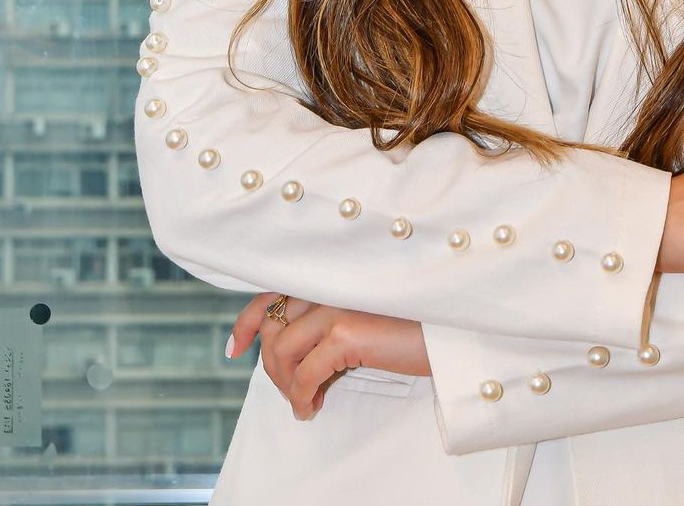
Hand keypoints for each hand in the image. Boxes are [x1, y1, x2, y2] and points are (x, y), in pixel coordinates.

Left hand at [227, 294, 431, 420]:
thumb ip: (328, 318)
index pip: (272, 293)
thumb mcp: (362, 314)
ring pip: (282, 352)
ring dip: (286, 385)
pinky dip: (301, 396)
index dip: (248, 321)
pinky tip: (311, 407)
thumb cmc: (411, 325)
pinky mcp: (345, 332)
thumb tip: (290, 352)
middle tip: (290, 391)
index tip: (235, 348)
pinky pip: (304, 374)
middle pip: (274, 329)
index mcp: (330, 277)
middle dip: (272, 367)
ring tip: (304, 401)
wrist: (448, 330)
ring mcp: (335, 305)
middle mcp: (328, 285)